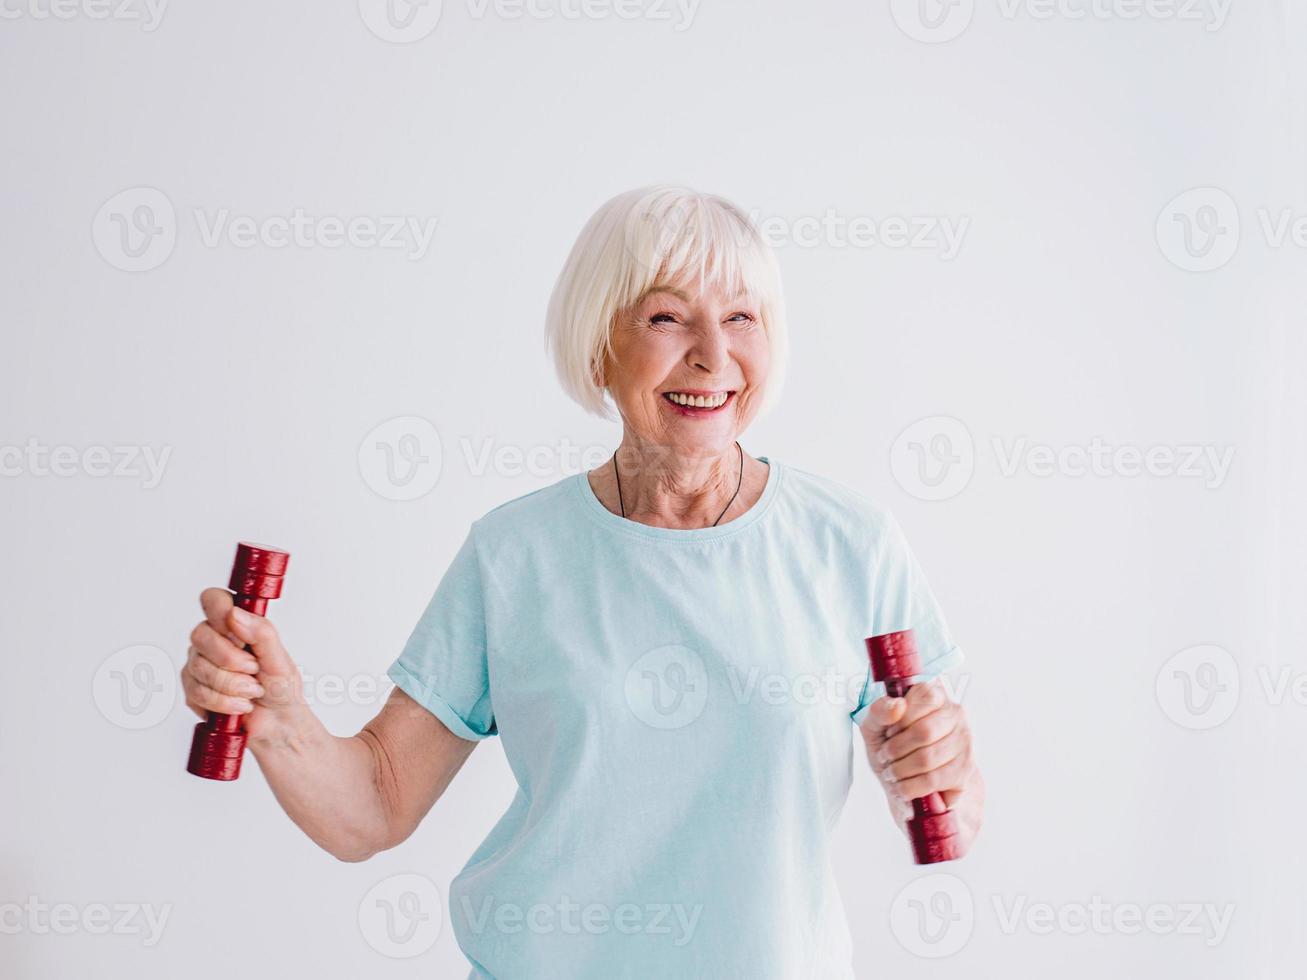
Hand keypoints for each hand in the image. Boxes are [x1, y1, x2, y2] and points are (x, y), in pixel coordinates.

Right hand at [181, 588, 304, 742]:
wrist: (278, 722)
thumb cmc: (281, 686)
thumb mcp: (279, 657)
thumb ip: (261, 632)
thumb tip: (235, 614)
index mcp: (235, 625)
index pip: (213, 600)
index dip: (219, 612)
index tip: (237, 632)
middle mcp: (213, 641)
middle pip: (200, 635)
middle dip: (231, 659)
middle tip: (253, 670)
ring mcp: (199, 665)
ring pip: (199, 667)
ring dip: (232, 684)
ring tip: (252, 690)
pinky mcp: (193, 690)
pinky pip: (197, 692)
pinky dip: (224, 702)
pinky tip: (240, 704)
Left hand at [859, 676, 982, 850]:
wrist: (909, 783)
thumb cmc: (893, 748)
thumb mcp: (875, 726)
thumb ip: (879, 711)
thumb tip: (897, 705)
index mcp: (934, 695)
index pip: (924, 698)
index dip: (900, 720)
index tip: (888, 732)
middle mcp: (955, 715)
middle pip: (924, 732)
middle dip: (896, 749)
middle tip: (886, 756)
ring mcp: (964, 742)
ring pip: (928, 758)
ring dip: (901, 770)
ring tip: (892, 772)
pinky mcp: (965, 770)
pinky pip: (933, 780)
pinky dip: (911, 787)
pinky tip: (903, 786)